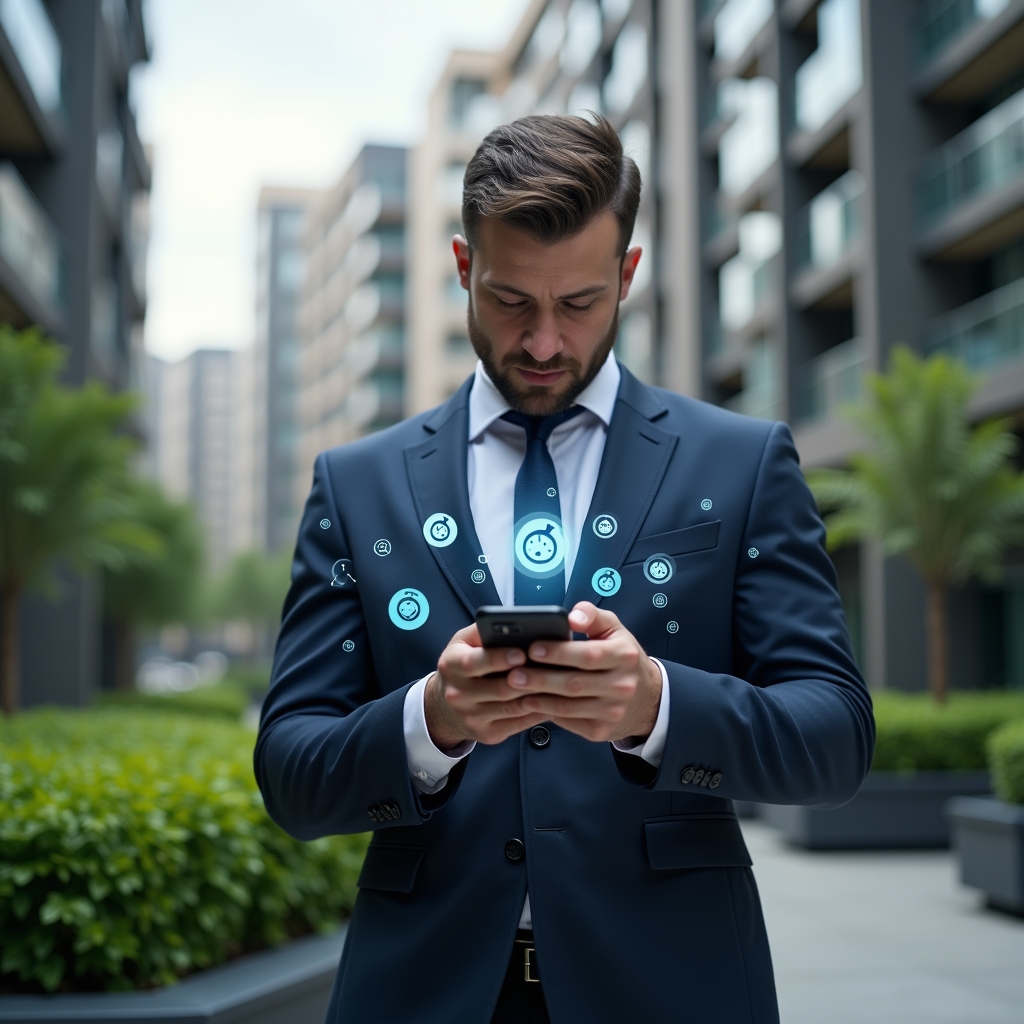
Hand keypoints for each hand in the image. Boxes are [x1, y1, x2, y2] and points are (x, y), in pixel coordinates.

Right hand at [424, 624, 550, 749]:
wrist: (444, 707)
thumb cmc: (462, 666)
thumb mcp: (463, 642)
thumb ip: (484, 630)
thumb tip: (514, 622)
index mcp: (451, 665)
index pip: (474, 662)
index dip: (499, 658)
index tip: (522, 652)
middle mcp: (458, 694)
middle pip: (500, 688)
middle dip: (529, 678)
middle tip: (553, 667)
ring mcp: (472, 717)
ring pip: (514, 708)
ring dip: (540, 695)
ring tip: (560, 681)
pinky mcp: (488, 734)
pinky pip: (519, 723)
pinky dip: (539, 711)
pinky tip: (554, 699)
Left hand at [507, 602, 661, 743]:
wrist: (647, 698)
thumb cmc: (622, 658)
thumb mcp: (615, 630)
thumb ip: (592, 616)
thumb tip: (571, 617)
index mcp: (624, 656)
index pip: (588, 655)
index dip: (558, 653)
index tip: (532, 648)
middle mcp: (622, 686)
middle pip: (574, 684)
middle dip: (540, 678)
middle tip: (514, 672)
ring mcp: (612, 712)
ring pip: (568, 706)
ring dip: (538, 698)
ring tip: (514, 687)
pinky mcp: (601, 731)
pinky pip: (568, 721)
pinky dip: (546, 712)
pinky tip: (529, 702)